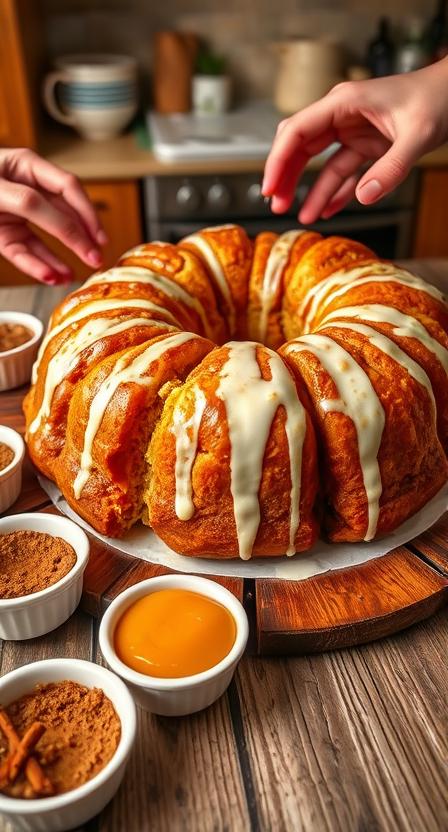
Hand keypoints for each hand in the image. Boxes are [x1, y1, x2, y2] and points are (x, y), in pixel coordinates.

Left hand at [0, 148, 106, 283]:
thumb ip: (26, 200)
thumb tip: (56, 217)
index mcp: (26, 165)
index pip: (67, 188)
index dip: (85, 211)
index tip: (96, 235)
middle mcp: (25, 190)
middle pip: (62, 215)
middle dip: (80, 238)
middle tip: (97, 257)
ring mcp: (14, 215)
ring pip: (45, 239)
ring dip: (62, 257)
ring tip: (78, 273)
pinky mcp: (2, 236)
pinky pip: (24, 253)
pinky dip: (38, 266)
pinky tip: (54, 276)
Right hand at [262, 58, 447, 222]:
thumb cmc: (439, 98)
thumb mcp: (418, 134)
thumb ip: (391, 167)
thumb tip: (364, 196)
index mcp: (344, 102)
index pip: (297, 131)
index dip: (278, 160)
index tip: (270, 187)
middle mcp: (343, 115)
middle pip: (300, 147)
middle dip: (285, 176)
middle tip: (276, 204)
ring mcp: (353, 131)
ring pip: (319, 163)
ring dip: (309, 189)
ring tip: (301, 216)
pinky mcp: (366, 145)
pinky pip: (343, 172)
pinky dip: (336, 192)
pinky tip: (328, 211)